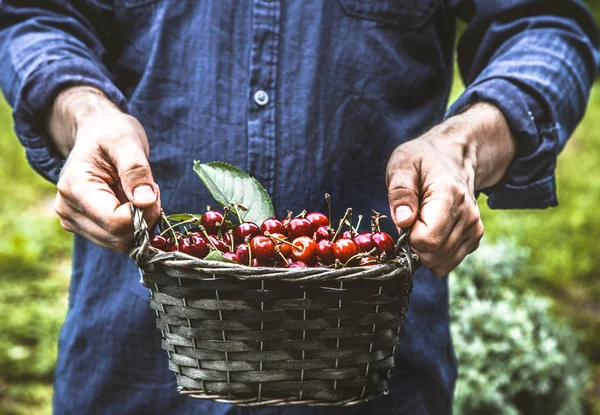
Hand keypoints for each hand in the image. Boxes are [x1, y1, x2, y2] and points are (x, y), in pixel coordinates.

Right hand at [49, 86, 159, 251]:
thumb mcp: (127, 142)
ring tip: (140, 194)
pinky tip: (133, 203)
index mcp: (75, 188)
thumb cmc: (112, 133)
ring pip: (120, 244)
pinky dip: (134, 227)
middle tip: (150, 190)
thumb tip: (146, 201)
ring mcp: (74, 222)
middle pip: (119, 238)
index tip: (153, 189)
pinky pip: (118, 240)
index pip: (116, 223)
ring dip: (141, 223)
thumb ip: (136, 171)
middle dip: (145, 218)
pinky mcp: (85, 228)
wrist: (96, 134)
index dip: (145, 213)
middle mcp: (68, 210)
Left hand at [386, 103, 515, 275]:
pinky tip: (433, 229)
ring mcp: (474, 229)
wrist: (453, 157)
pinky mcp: (474, 239)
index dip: (408, 234)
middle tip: (412, 219)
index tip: (406, 216)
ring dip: (424, 250)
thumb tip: (403, 221)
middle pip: (433, 255)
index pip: (427, 240)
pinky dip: (435, 253)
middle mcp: (469, 216)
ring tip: (423, 223)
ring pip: (441, 264)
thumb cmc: (423, 160)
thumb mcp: (403, 165)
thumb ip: (401, 192)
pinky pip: (447, 263)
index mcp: (450, 197)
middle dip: (414, 244)